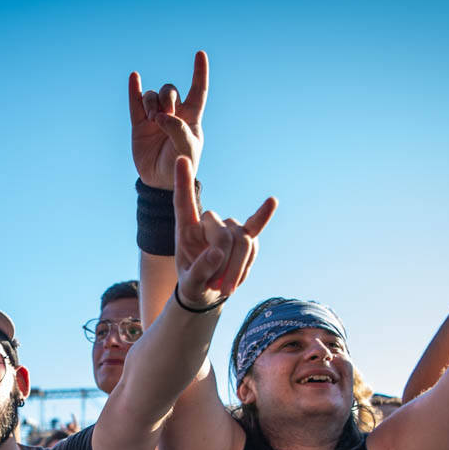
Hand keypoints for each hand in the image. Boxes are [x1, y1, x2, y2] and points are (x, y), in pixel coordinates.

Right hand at [130, 51, 208, 189]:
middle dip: (167, 98)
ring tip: (153, 119)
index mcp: (190, 117)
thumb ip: (177, 129)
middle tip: (164, 117)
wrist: (160, 182)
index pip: (198, 90)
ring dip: (152, 102)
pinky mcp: (139, 124)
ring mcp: (155, 117)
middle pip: (170, 91)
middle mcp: (173, 113)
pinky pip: (136, 102)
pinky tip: (135, 77)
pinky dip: (135, 89)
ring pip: (152, 95)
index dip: (199, 72)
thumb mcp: (186, 148)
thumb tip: (160, 116)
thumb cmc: (180, 165)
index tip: (200, 54)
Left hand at [173, 157, 276, 307]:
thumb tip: (217, 254)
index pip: (183, 202)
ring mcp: (229, 227)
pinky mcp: (246, 234)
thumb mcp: (190, 285)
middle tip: (219, 287)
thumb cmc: (193, 283)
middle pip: (224, 234)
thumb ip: (199, 271)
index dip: (182, 181)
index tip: (181, 158)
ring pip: (243, 240)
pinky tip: (267, 211)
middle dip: (226, 262)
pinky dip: (261, 223)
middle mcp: (208, 222)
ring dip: (239, 267)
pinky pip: (256, 229)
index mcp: (186, 229)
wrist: (210, 290)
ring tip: (227, 288)